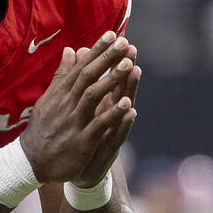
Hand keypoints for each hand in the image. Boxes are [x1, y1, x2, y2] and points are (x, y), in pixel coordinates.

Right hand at [19, 31, 139, 183]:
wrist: (30, 161)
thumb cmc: (43, 127)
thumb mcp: (50, 98)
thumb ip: (62, 75)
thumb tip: (70, 50)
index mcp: (62, 93)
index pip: (81, 66)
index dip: (97, 50)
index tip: (113, 34)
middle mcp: (67, 104)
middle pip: (88, 76)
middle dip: (106, 59)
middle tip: (124, 43)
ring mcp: (73, 122)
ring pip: (93, 97)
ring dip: (111, 80)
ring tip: (128, 65)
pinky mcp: (80, 142)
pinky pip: (97, 126)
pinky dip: (112, 115)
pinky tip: (127, 105)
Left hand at [70, 41, 139, 187]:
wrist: (78, 173)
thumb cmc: (81, 138)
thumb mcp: (79, 110)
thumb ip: (80, 84)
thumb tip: (77, 55)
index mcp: (100, 105)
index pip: (107, 78)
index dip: (112, 60)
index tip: (117, 38)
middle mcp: (110, 115)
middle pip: (120, 88)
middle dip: (125, 68)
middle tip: (132, 49)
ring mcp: (112, 130)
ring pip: (123, 107)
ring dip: (129, 89)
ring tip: (135, 71)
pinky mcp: (109, 148)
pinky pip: (118, 133)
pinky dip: (124, 121)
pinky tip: (131, 110)